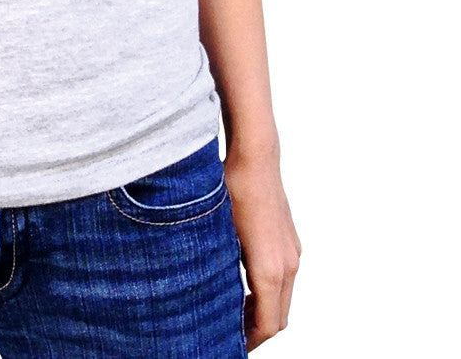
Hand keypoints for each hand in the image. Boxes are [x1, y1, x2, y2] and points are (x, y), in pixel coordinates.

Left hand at [224, 146, 301, 350]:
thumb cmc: (232, 189)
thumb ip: (218, 266)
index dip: (251, 341)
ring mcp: (292, 252)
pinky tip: (243, 287)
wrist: (255, 158)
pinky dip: (268, 293)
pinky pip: (284, 280)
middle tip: (228, 335)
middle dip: (257, 331)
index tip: (231, 346)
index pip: (269, 325)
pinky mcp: (290, 241)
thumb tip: (206, 293)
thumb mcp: (218, 230)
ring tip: (233, 315)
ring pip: (283, 299)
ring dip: (263, 312)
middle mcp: (288, 265)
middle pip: (280, 318)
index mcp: (270, 269)